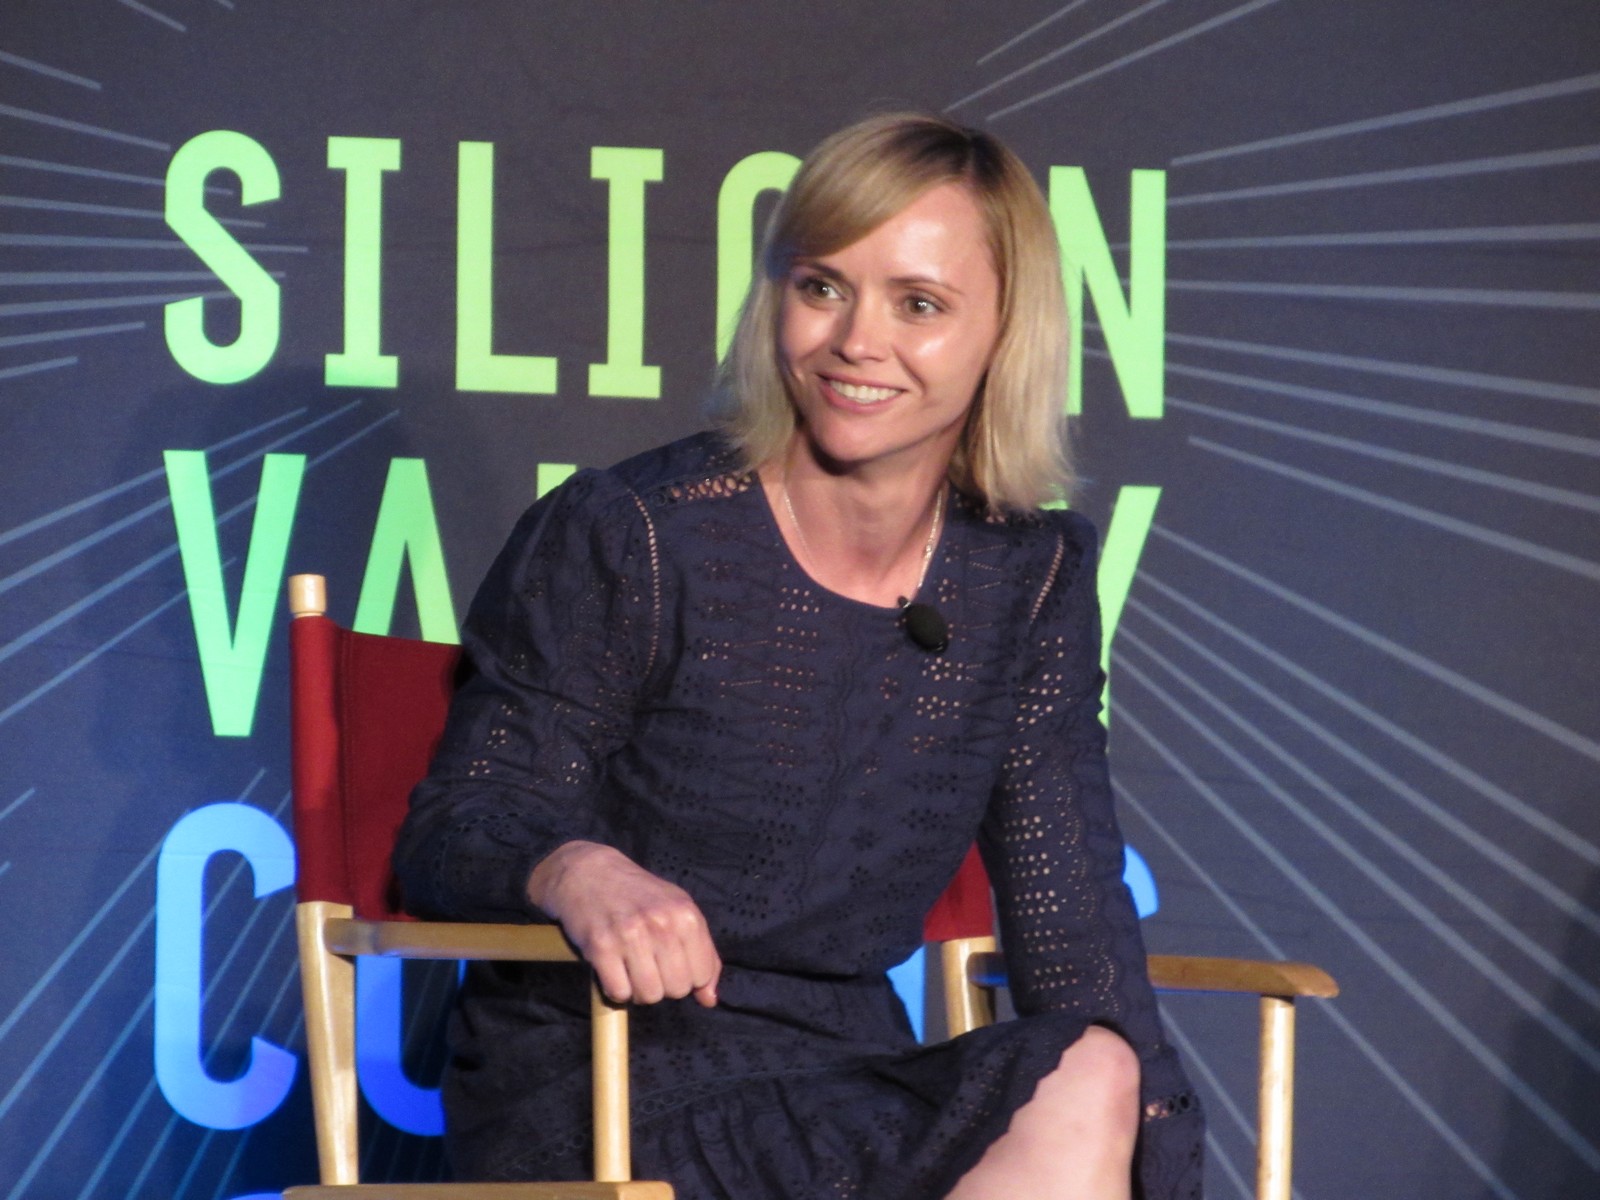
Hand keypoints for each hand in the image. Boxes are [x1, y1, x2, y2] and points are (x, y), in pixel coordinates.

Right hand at [527, 840, 720, 1006]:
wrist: (588, 873)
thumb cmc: (638, 895)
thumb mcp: (679, 910)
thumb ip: (703, 953)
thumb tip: (710, 999)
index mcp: (686, 915)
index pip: (702, 974)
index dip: (688, 977)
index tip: (672, 964)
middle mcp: (661, 923)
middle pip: (677, 989)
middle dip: (664, 986)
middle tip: (650, 966)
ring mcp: (630, 935)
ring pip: (649, 995)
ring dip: (639, 990)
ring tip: (631, 969)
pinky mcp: (601, 947)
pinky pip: (619, 993)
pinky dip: (616, 990)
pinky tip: (613, 971)